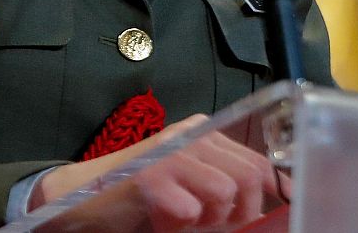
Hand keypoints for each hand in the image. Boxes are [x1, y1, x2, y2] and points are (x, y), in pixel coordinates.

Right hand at [34, 114, 283, 230]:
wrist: (80, 198)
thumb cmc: (139, 197)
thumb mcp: (188, 184)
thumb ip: (222, 186)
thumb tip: (267, 209)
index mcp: (203, 133)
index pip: (258, 162)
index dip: (274, 194)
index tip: (277, 215)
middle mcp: (191, 135)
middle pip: (250, 176)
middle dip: (242, 212)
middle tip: (215, 225)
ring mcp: (170, 154)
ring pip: (225, 193)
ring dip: (210, 220)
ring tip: (184, 220)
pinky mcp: (150, 177)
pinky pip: (190, 211)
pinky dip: (178, 226)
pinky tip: (160, 221)